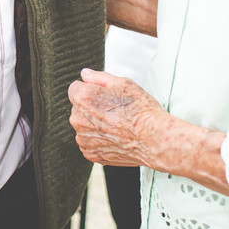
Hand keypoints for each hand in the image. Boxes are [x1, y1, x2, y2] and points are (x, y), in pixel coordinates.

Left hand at [69, 68, 228, 196]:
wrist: (153, 139)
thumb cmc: (140, 110)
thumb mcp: (122, 83)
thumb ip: (98, 77)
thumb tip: (85, 74)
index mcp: (83, 99)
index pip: (75, 88)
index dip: (90, 89)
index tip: (104, 95)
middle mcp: (78, 120)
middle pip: (78, 108)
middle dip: (91, 107)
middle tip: (114, 109)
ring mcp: (84, 139)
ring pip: (84, 126)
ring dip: (94, 124)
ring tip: (117, 124)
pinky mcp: (91, 154)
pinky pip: (90, 142)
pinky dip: (99, 140)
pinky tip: (116, 136)